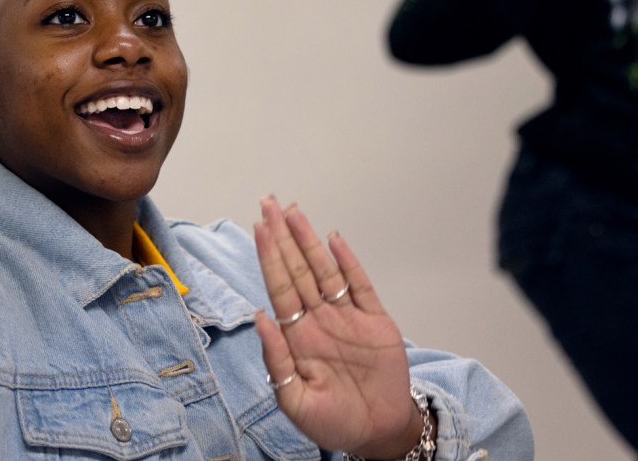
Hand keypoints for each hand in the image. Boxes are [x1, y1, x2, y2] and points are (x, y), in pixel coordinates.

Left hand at [254, 197, 423, 457]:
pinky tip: (334, 239)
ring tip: (293, 211)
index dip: (269, 256)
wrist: (379, 434)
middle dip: (282, 235)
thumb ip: (276, 360)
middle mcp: (318, 319)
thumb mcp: (295, 401)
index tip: (258, 227)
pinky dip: (349, 261)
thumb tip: (258, 316)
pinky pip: (360, 285)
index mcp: (297, 336)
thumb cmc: (334, 422)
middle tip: (268, 202)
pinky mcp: (375, 321)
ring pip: (324, 269)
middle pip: (297, 268)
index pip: (279, 286)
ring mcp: (346, 317)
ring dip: (309, 240)